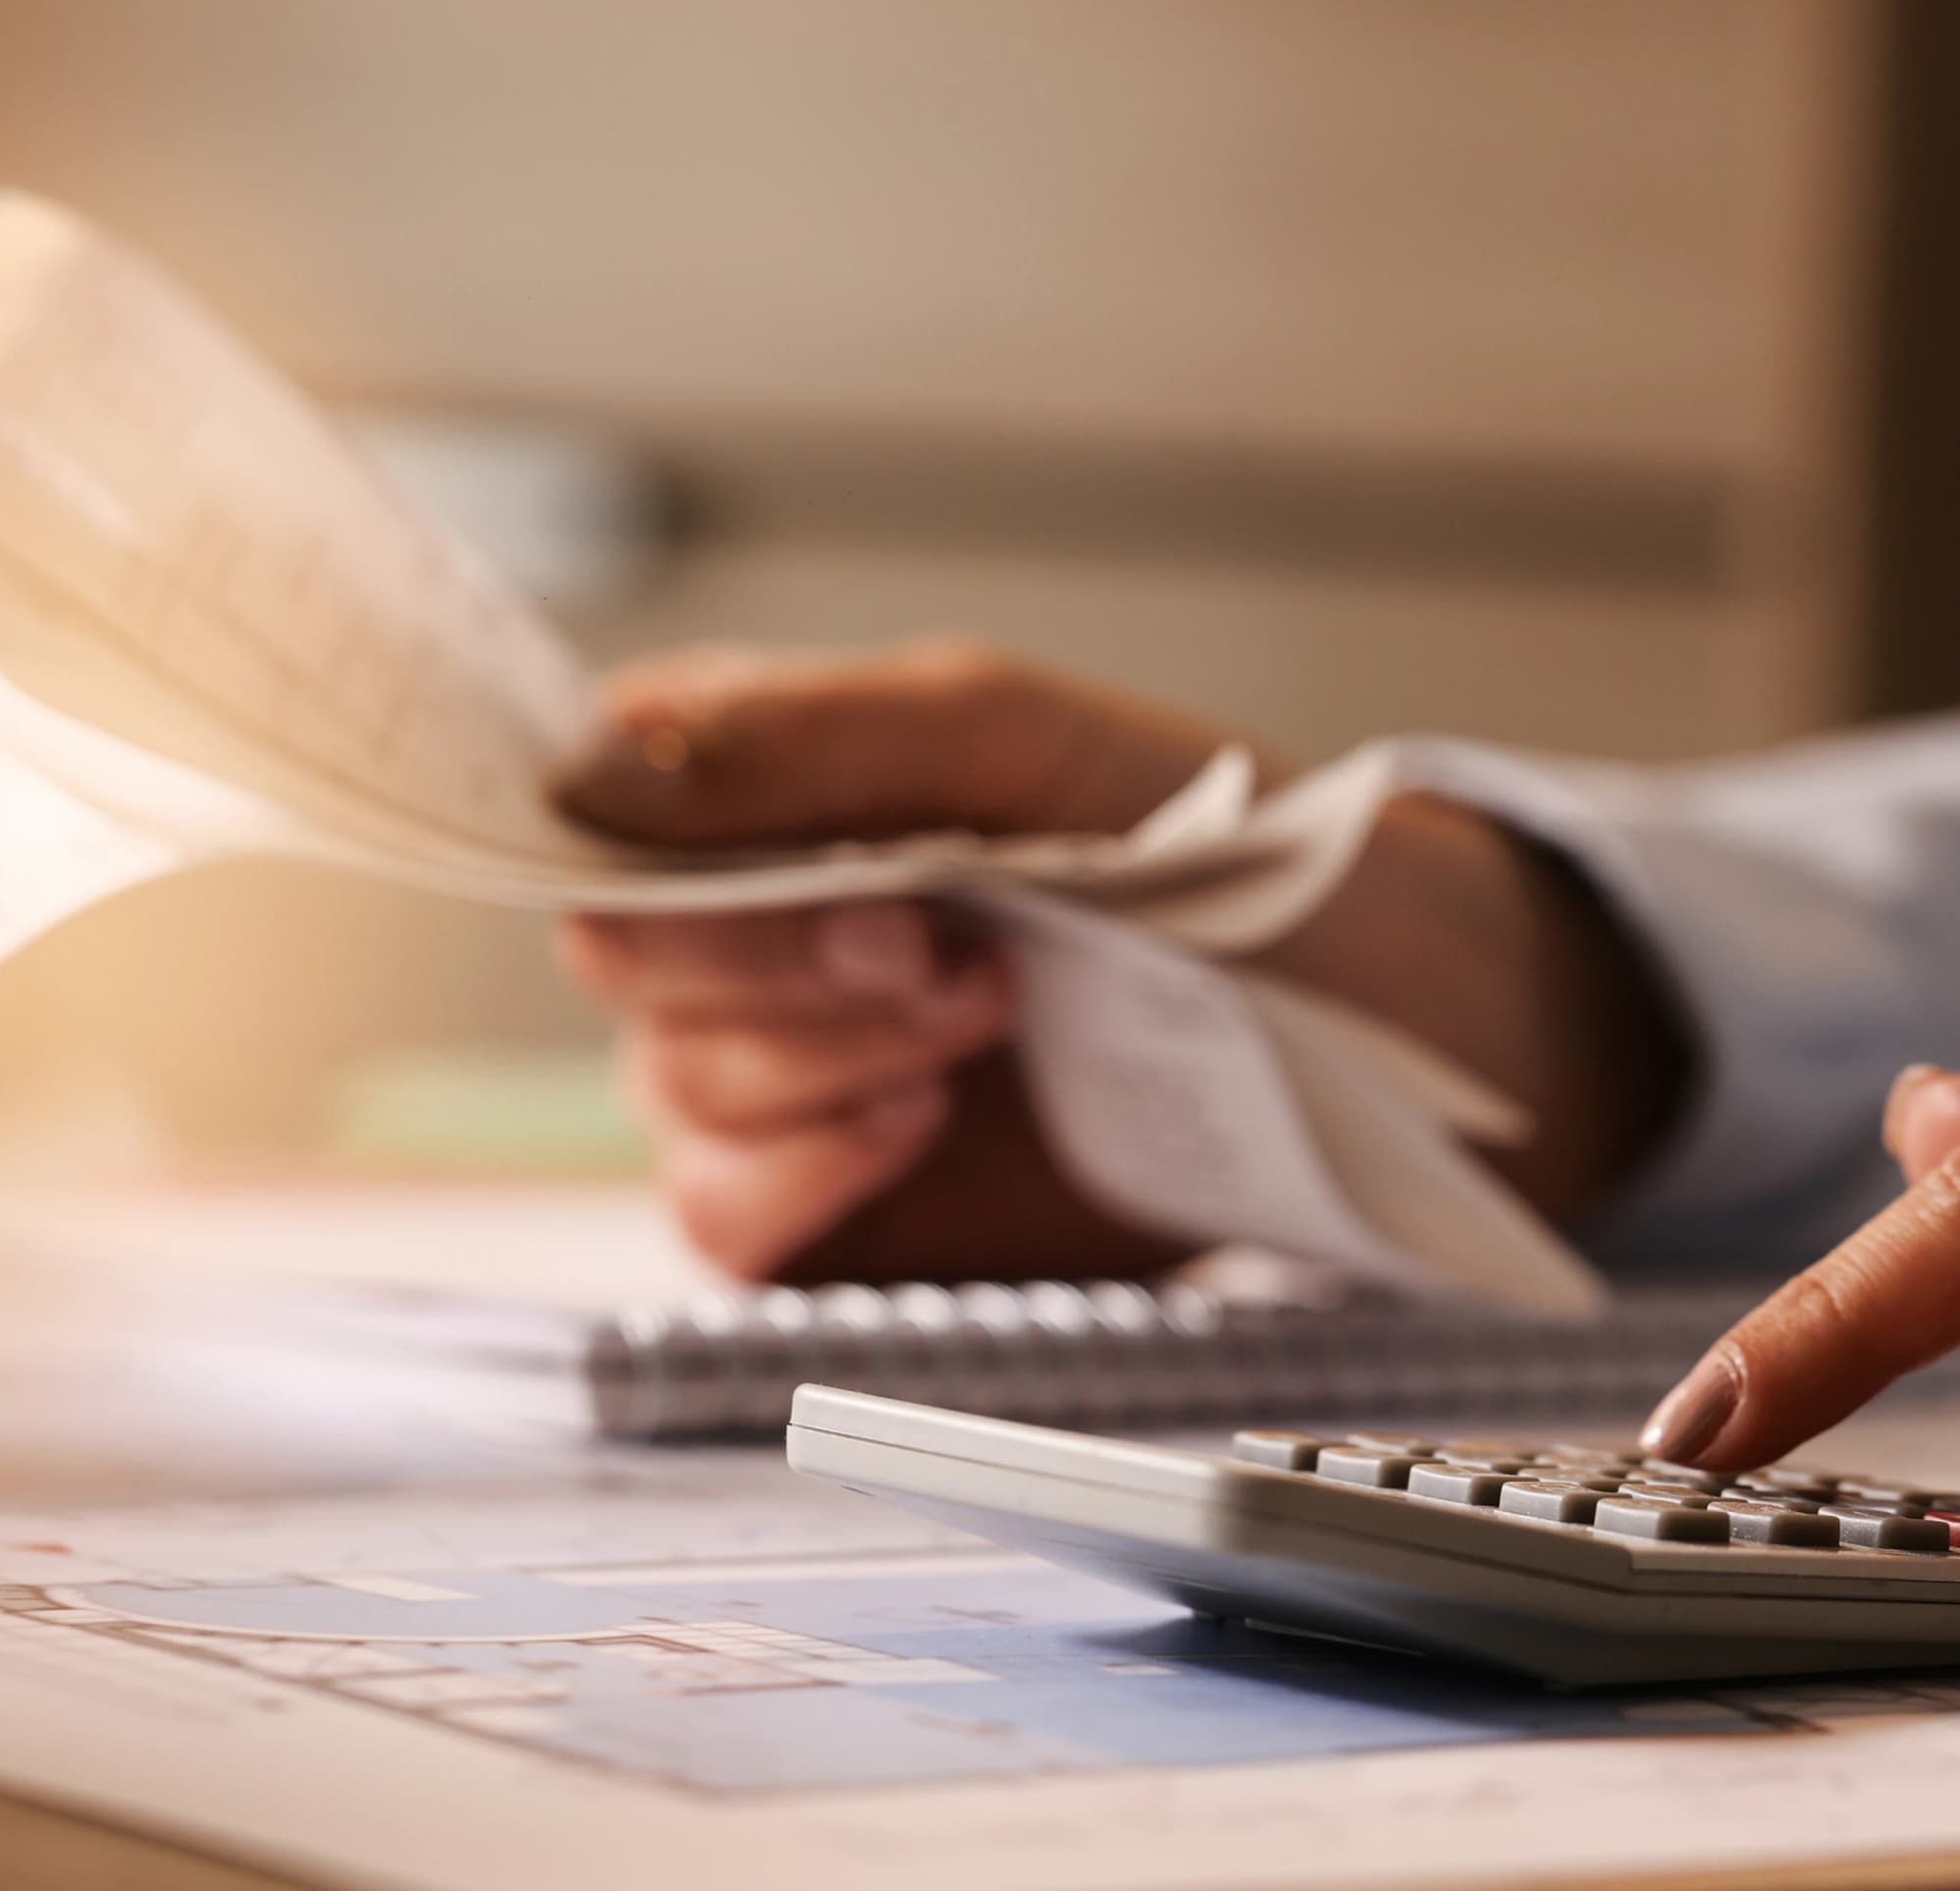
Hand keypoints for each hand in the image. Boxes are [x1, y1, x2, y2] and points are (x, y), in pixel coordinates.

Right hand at [551, 641, 1678, 1283]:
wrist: (1368, 1018)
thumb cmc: (1204, 846)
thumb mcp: (1012, 739)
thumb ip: (804, 738)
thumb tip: (592, 764)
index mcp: (762, 791)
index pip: (591, 809)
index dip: (657, 850)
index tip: (815, 862)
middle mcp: (747, 936)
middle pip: (620, 961)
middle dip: (779, 961)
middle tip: (949, 948)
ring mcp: (785, 1080)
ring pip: (673, 1095)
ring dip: (820, 1062)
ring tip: (982, 1019)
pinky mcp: (835, 1216)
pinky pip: (727, 1222)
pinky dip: (805, 1173)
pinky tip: (916, 1123)